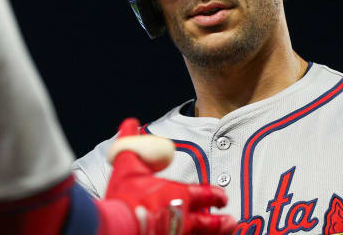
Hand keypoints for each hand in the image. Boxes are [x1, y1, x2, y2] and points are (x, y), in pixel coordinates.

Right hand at [104, 118, 236, 234]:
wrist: (116, 226)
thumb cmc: (123, 196)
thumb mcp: (126, 163)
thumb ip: (131, 141)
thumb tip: (130, 123)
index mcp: (176, 194)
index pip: (206, 194)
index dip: (216, 195)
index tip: (222, 197)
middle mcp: (182, 216)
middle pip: (210, 222)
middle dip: (222, 221)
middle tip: (230, 220)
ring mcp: (177, 233)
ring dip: (216, 233)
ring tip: (227, 232)